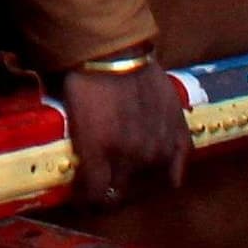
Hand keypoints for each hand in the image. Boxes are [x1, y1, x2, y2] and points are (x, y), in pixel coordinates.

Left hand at [56, 61, 187, 212]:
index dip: (91, 201)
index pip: (98, 196)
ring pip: (150, 176)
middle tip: (106, 181)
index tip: (87, 199)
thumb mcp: (68, 113)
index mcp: (99, 152)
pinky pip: (180, 161)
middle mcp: (130, 155)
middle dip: (112, 190)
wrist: (113, 47)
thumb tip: (77, 158)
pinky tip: (168, 176)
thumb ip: (78, 142)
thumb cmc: (81, 73)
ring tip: (130, 166)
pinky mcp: (177, 130)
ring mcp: (157, 144)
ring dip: (139, 174)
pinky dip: (174, 169)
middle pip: (124, 191)